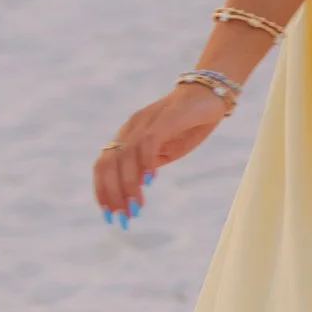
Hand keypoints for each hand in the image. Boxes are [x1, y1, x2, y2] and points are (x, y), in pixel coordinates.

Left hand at [92, 80, 233, 221]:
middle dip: (113, 193)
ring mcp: (146, 122)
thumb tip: (133, 189)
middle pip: (108, 163)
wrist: (210, 94)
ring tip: (137, 206)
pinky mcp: (165, 118)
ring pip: (125, 156)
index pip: (103, 165)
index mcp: (127, 136)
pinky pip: (148, 142)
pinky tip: (150, 181)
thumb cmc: (188, 125)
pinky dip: (145, 162)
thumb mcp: (165, 152)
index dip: (102, 190)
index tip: (109, 214)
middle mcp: (131, 128)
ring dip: (128, 185)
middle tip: (124, 217)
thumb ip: (147, 166)